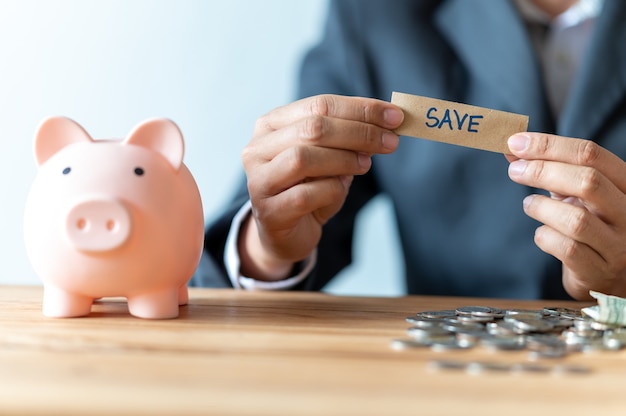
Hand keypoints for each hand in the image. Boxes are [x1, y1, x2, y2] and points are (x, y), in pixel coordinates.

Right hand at [239, 95, 402, 280]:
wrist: (285, 235)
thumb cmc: (308, 189)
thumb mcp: (330, 158)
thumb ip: (349, 139)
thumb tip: (387, 123)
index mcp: (271, 125)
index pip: (320, 105)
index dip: (361, 109)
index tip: (395, 116)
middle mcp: (257, 148)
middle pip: (313, 128)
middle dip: (359, 132)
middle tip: (391, 141)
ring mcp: (259, 180)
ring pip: (304, 158)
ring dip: (345, 159)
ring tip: (366, 163)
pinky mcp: (269, 211)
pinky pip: (306, 194)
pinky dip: (332, 189)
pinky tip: (342, 188)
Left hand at [507, 132, 625, 299]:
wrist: (607, 275)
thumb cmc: (589, 224)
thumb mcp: (574, 192)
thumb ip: (549, 169)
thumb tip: (512, 146)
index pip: (592, 153)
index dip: (549, 145)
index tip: (516, 142)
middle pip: (588, 181)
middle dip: (543, 171)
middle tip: (515, 171)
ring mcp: (618, 244)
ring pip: (576, 219)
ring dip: (542, 208)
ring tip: (530, 205)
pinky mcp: (599, 270)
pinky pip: (566, 249)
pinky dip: (545, 236)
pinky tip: (543, 233)